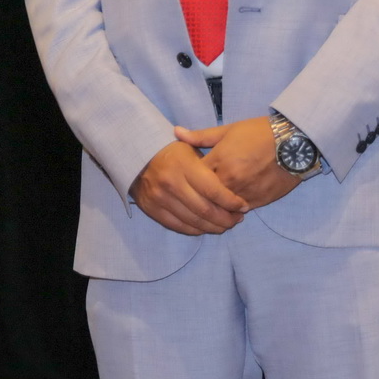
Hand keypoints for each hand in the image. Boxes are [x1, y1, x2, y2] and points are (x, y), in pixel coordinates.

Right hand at [129, 140, 248, 234]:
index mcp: (183, 166)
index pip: (214, 191)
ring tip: (225, 224)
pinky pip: (179, 226)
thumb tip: (235, 185)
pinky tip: (206, 226)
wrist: (135, 156)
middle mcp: (171, 184)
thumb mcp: (191, 148)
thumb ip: (212, 164)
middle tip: (238, 219)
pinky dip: (196, 230)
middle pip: (205, 210)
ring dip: (214, 227)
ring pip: (194, 222)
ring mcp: (159, 198)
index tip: (243, 205)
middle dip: (227, 219)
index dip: (232, 202)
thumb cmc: (171, 152)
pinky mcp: (152, 209)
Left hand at [178, 116, 298, 210]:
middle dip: (198, 196)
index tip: (186, 179)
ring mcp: (245, 191)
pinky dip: (232, 210)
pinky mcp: (260, 200)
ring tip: (210, 204)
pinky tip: (228, 208)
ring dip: (215, 207)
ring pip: (221, 207)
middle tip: (193, 197)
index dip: (188, 179)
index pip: (194, 177)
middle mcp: (230, 178)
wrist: (295, 142)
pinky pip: (239, 211)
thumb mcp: (228, 130)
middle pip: (205, 196)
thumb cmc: (260, 132)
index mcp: (219, 159)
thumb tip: (176, 132)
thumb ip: (200, 136)